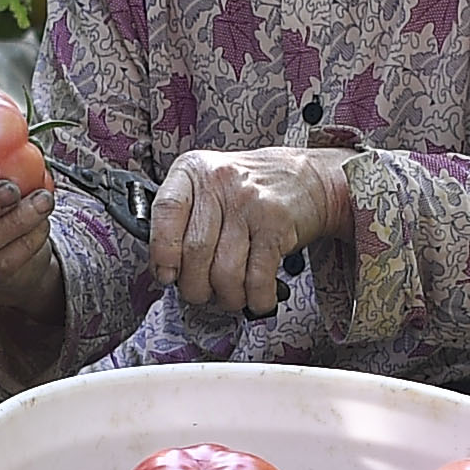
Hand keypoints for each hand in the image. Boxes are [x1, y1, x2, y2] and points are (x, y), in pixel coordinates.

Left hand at [147, 146, 353, 319]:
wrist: (309, 180)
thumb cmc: (251, 191)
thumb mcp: (209, 188)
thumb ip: (182, 219)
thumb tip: (163, 270)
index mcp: (193, 171)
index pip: (165, 212)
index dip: (161, 251)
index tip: (165, 275)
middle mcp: (220, 182)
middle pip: (195, 252)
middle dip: (196, 287)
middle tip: (202, 293)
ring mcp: (250, 202)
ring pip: (225, 272)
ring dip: (227, 296)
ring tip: (230, 294)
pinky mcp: (277, 224)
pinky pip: (257, 279)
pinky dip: (256, 298)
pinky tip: (256, 295)